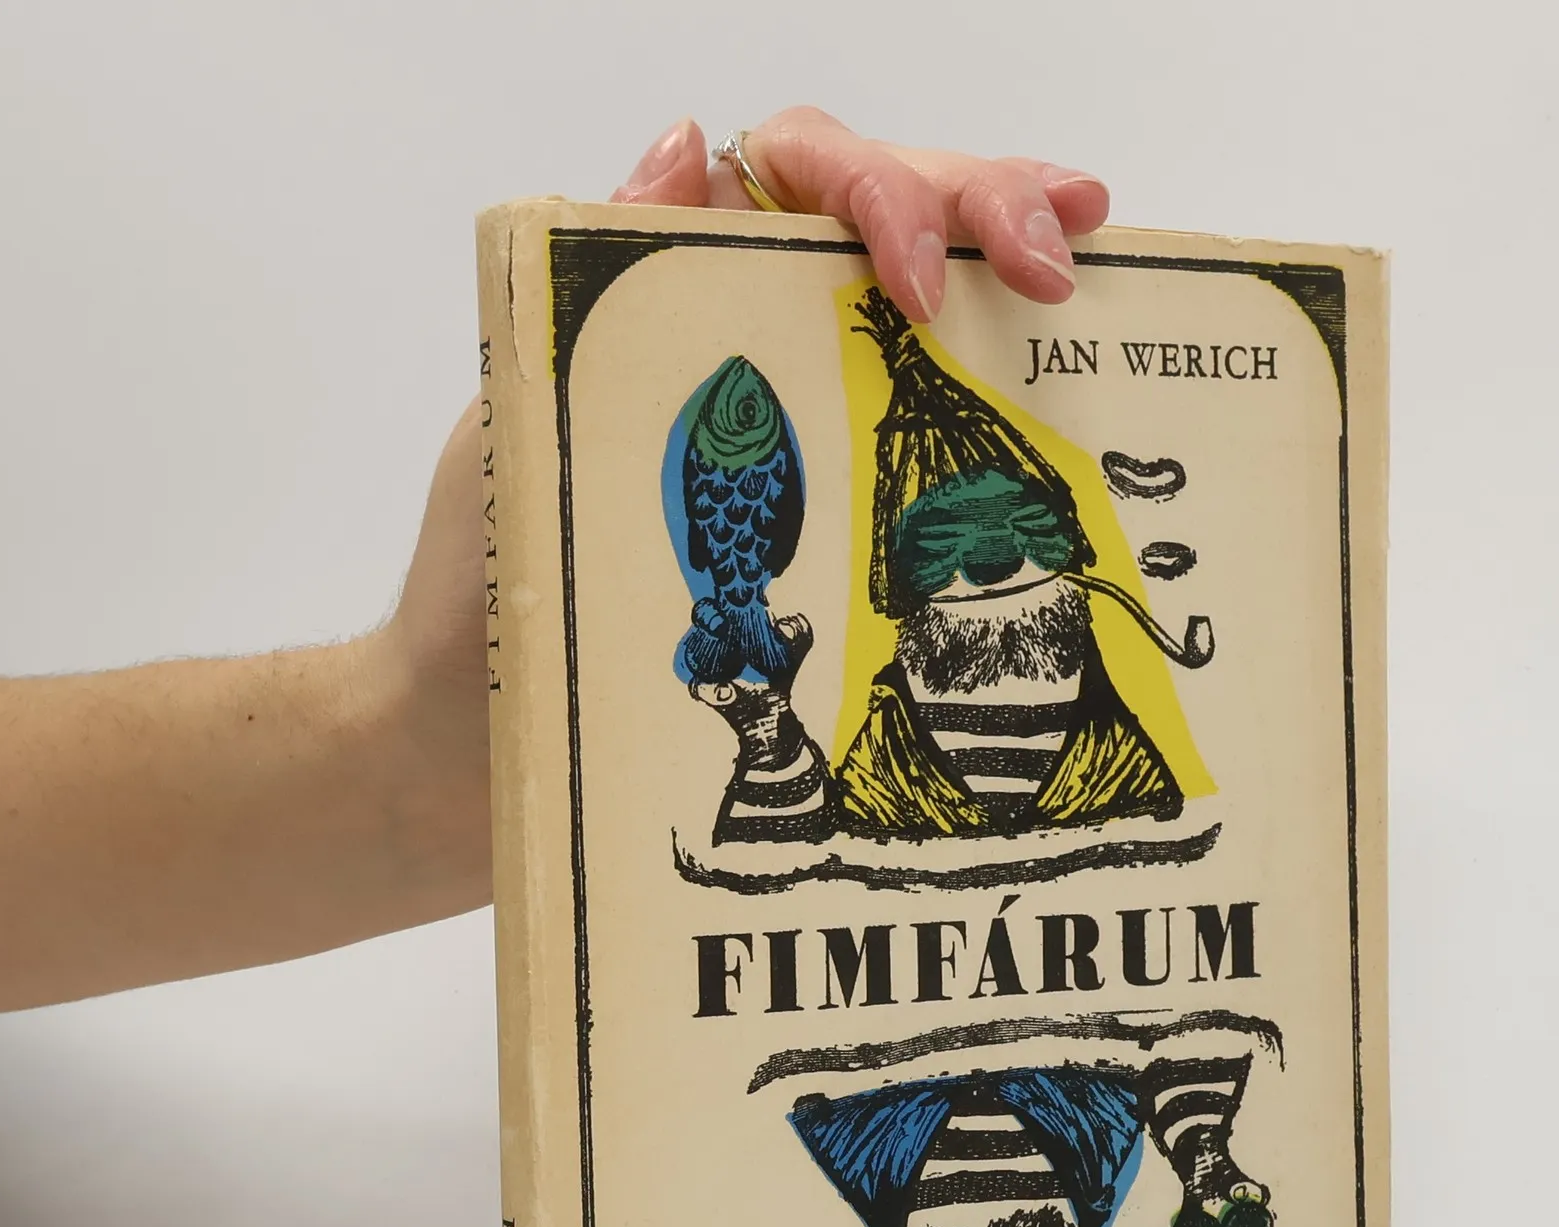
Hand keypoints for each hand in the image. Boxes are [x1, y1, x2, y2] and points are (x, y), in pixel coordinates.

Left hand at [373, 110, 1108, 911]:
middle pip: (882, 216)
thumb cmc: (482, 596)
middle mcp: (745, 340)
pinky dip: (994, 391)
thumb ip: (600, 285)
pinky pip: (920, 434)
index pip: (791, 177)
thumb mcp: (526, 412)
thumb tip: (690, 147)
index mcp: (670, 296)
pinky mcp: (831, 519)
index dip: (878, 195)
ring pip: (918, 299)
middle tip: (1059, 260)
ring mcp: (799, 425)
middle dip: (980, 208)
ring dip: (1007, 260)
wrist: (474, 749)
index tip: (923, 288)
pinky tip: (1060, 368)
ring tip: (1083, 264)